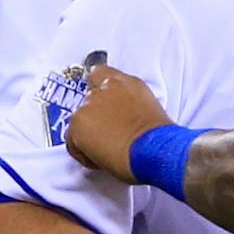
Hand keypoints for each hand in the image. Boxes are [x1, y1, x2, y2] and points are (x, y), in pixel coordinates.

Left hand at [65, 57, 170, 180]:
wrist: (155, 152)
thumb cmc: (161, 140)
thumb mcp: (153, 114)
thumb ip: (132, 107)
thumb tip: (127, 119)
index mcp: (129, 83)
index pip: (101, 73)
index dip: (99, 89)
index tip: (103, 102)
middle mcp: (107, 88)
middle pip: (89, 100)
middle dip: (96, 117)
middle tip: (110, 134)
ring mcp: (90, 104)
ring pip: (80, 121)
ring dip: (89, 134)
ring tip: (108, 150)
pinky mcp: (79, 122)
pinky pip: (72, 141)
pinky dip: (83, 152)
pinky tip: (101, 160)